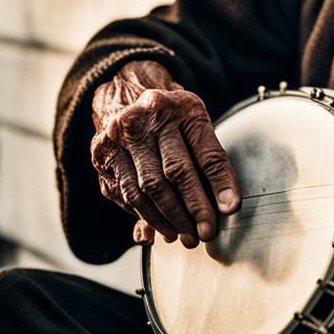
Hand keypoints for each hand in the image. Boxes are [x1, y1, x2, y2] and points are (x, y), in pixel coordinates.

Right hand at [90, 60, 240, 247]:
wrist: (123, 97)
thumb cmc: (169, 119)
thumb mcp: (194, 125)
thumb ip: (208, 159)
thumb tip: (227, 206)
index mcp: (179, 108)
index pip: (205, 151)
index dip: (220, 182)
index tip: (230, 209)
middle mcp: (146, 119)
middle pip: (175, 171)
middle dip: (194, 207)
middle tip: (207, 232)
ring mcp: (119, 137)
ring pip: (147, 188)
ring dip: (169, 218)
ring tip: (185, 236)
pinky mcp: (103, 156)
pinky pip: (127, 194)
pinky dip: (146, 216)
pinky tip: (162, 229)